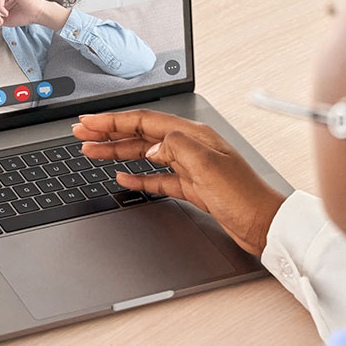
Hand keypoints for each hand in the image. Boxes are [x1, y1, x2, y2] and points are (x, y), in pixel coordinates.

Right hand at [74, 110, 286, 254]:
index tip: (89, 121)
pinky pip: (157, 178)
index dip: (113, 121)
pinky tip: (123, 178)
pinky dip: (138, 177)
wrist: (264, 224)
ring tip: (92, 153)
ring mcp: (190, 168)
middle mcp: (190, 147)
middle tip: (81, 134)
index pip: (144, 121)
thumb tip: (153, 145)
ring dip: (117, 153)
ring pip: (145, 155)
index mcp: (193, 136)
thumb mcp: (207, 166)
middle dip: (108, 134)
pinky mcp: (191, 188)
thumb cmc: (244, 196)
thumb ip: (176, 147)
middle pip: (140, 135)